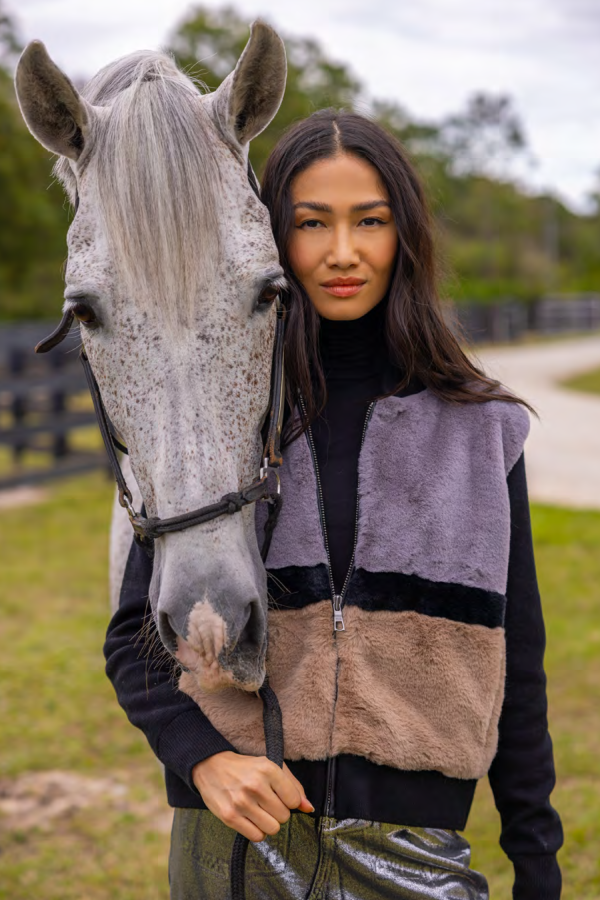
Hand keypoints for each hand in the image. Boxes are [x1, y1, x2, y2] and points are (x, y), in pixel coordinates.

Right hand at [192, 751, 314, 841]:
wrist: (211, 767)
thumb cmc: (245, 768)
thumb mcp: (270, 766)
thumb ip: (293, 786)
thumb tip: (308, 808)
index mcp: (268, 769)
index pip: (294, 800)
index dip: (289, 801)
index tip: (280, 796)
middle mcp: (255, 785)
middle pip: (284, 817)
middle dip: (278, 812)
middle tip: (267, 803)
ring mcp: (242, 802)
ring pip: (273, 829)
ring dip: (269, 823)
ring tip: (260, 812)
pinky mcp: (230, 817)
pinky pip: (257, 837)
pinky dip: (257, 831)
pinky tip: (251, 819)